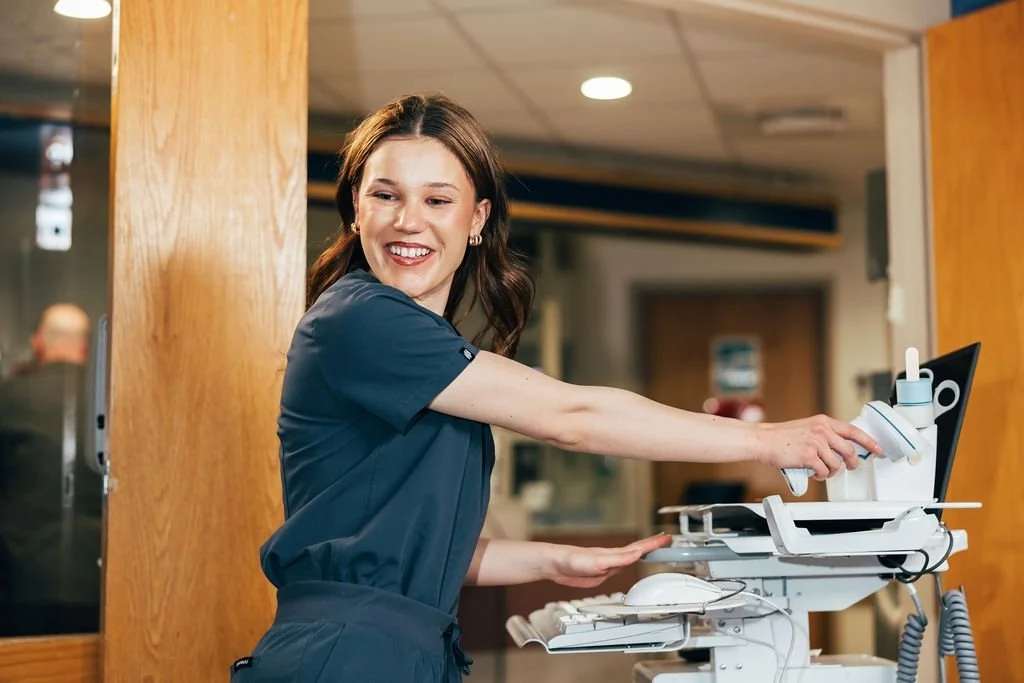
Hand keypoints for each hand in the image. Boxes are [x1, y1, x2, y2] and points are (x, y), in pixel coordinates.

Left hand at [545, 534, 671, 588]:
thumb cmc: (572, 560)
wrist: (555, 565)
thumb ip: (618, 559)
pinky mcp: (601, 572)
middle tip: (667, 540)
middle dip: (654, 545)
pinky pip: (621, 567)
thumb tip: (637, 554)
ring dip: (645, 553)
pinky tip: (631, 563)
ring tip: (655, 549)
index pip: (640, 547)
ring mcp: (608, 564)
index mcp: (615, 554)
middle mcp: (614, 557)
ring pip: (631, 557)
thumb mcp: (598, 562)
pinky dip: (631, 563)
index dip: (654, 543)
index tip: (668, 538)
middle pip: (638, 550)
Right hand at [755, 414, 881, 479]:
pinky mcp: (809, 456)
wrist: (763, 440)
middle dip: (852, 463)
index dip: (869, 441)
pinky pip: (823, 471)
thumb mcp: (807, 427)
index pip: (853, 431)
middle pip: (849, 451)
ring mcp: (816, 443)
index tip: (877, 449)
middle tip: (851, 467)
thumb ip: (824, 433)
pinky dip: (820, 475)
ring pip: (836, 464)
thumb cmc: (782, 436)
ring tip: (821, 470)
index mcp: (823, 422)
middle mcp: (822, 430)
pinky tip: (813, 472)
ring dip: (831, 472)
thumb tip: (840, 446)